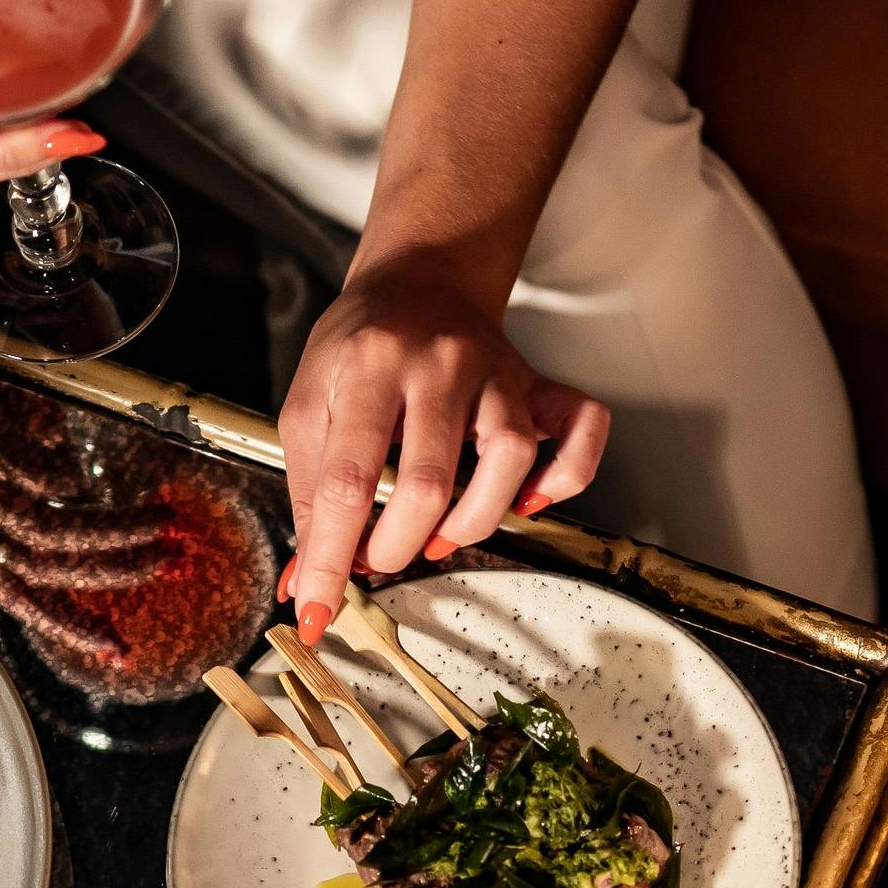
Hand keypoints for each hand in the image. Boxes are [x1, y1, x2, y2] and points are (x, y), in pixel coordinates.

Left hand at [276, 256, 608, 632]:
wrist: (420, 279)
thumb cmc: (361, 346)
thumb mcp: (310, 404)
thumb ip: (309, 492)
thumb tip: (305, 581)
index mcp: (369, 363)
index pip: (348, 479)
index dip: (330, 556)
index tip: (316, 608)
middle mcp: (440, 363)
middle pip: (429, 482)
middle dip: (395, 547)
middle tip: (377, 559)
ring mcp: (497, 372)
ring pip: (509, 460)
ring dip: (469, 523)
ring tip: (435, 537)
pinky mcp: (537, 382)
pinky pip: (581, 428)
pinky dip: (564, 477)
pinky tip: (526, 502)